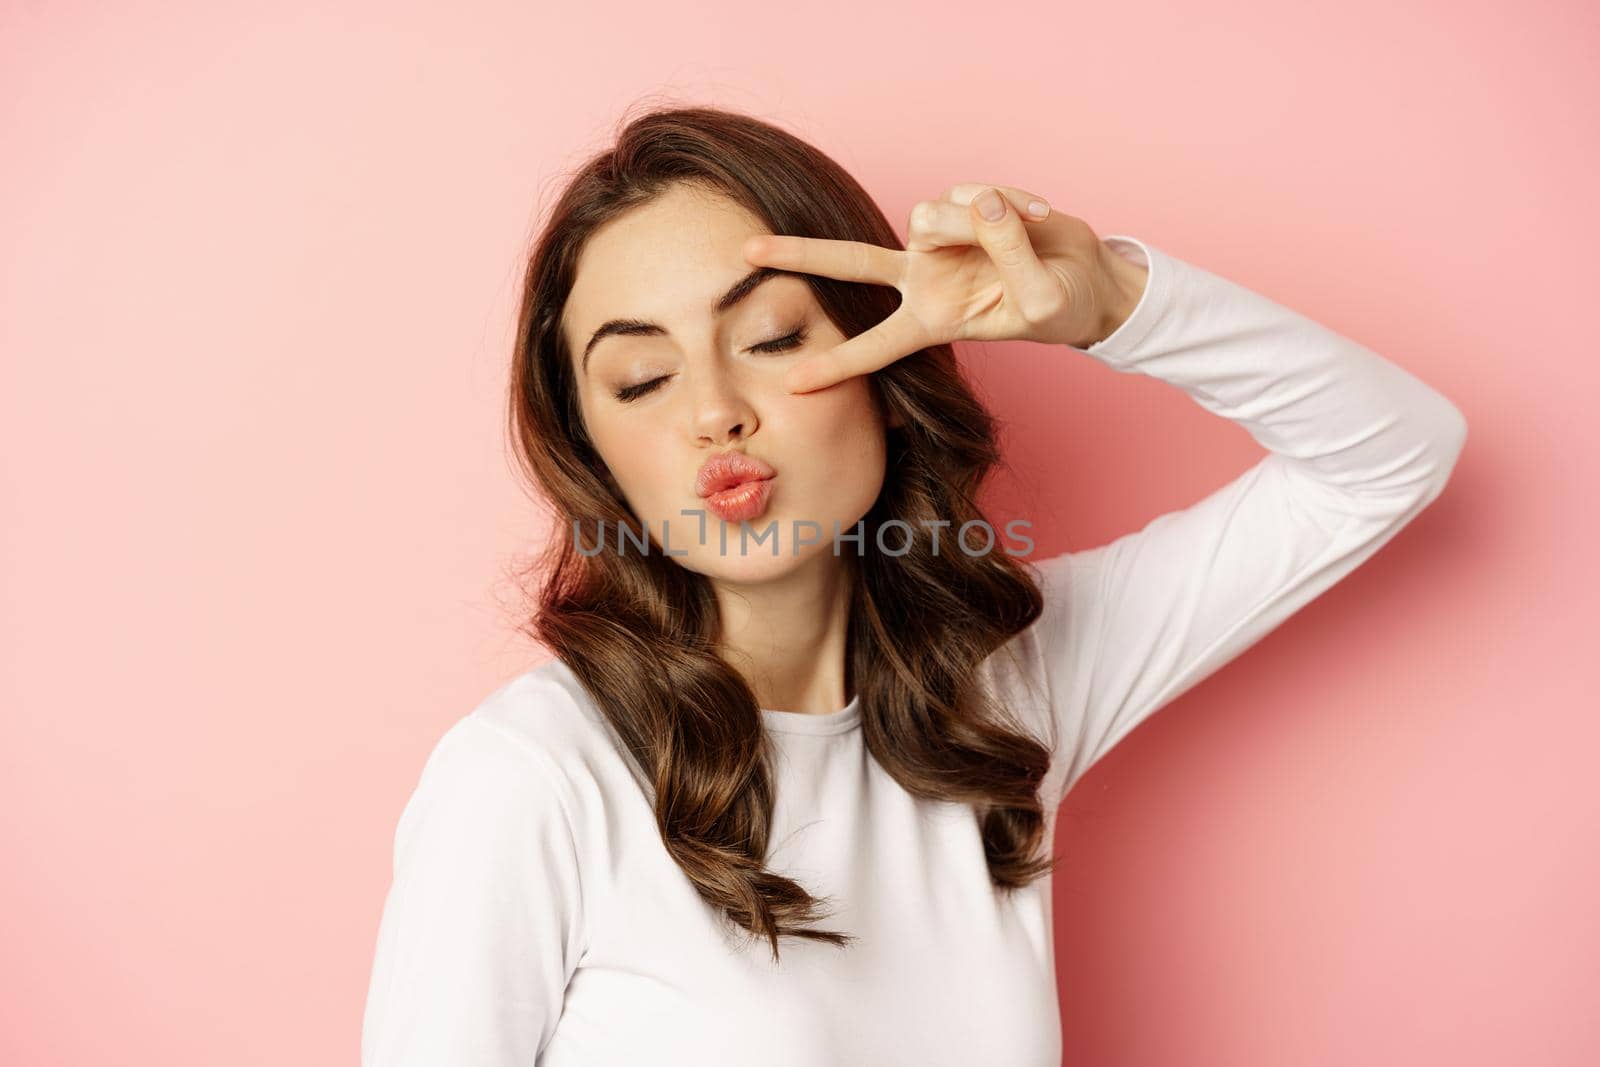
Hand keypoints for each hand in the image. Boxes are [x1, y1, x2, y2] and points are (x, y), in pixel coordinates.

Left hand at [741, 183, 1147, 393]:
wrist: (1087, 278)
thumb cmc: (1061, 305)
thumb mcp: (1041, 298)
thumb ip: (1010, 253)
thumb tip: (983, 204)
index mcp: (934, 320)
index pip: (876, 345)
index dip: (838, 366)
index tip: (792, 386)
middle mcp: (924, 279)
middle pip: (850, 263)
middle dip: (799, 255)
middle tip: (746, 251)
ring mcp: (941, 241)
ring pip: (931, 215)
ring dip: (978, 222)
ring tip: (1024, 232)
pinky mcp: (965, 206)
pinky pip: (972, 192)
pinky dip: (1010, 202)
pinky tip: (1037, 216)